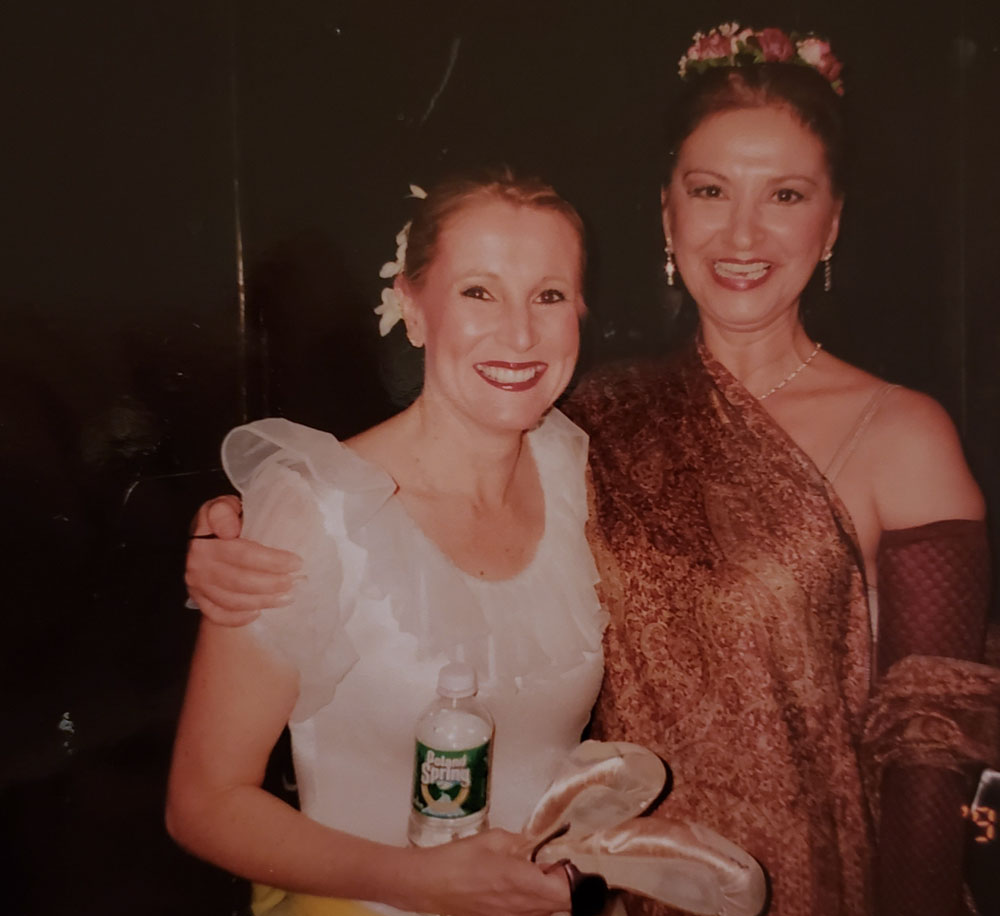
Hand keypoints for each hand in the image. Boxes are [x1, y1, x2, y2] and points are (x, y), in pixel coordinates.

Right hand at [185, 495, 301, 625]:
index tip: (295, 561)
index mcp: (205, 534)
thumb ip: (228, 510)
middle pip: (239, 580)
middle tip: (296, 581)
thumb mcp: (227, 505)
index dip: (270, 560)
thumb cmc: (227, 519)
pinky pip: (218, 615)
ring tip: (287, 596)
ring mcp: (196, 582)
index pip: (241, 552)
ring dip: (263, 601)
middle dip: (272, 583)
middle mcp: (197, 561)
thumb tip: (231, 529)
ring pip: (232, 600)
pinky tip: (259, 612)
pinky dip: (239, 617)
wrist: (206, 536)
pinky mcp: (198, 598)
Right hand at [402, 829, 570, 915]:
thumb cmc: (459, 860)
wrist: (429, 884)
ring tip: (528, 873)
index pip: (569, 891)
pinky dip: (529, 902)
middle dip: (561, 884)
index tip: (564, 860)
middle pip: (560, 903)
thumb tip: (536, 842)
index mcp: (525, 884)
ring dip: (545, 894)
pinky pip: (528, 914)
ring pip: (545, 911)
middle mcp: (524, 908)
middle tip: (547, 863)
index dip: (573, 875)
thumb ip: (522, 841)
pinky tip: (513, 885)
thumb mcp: (495, 839)